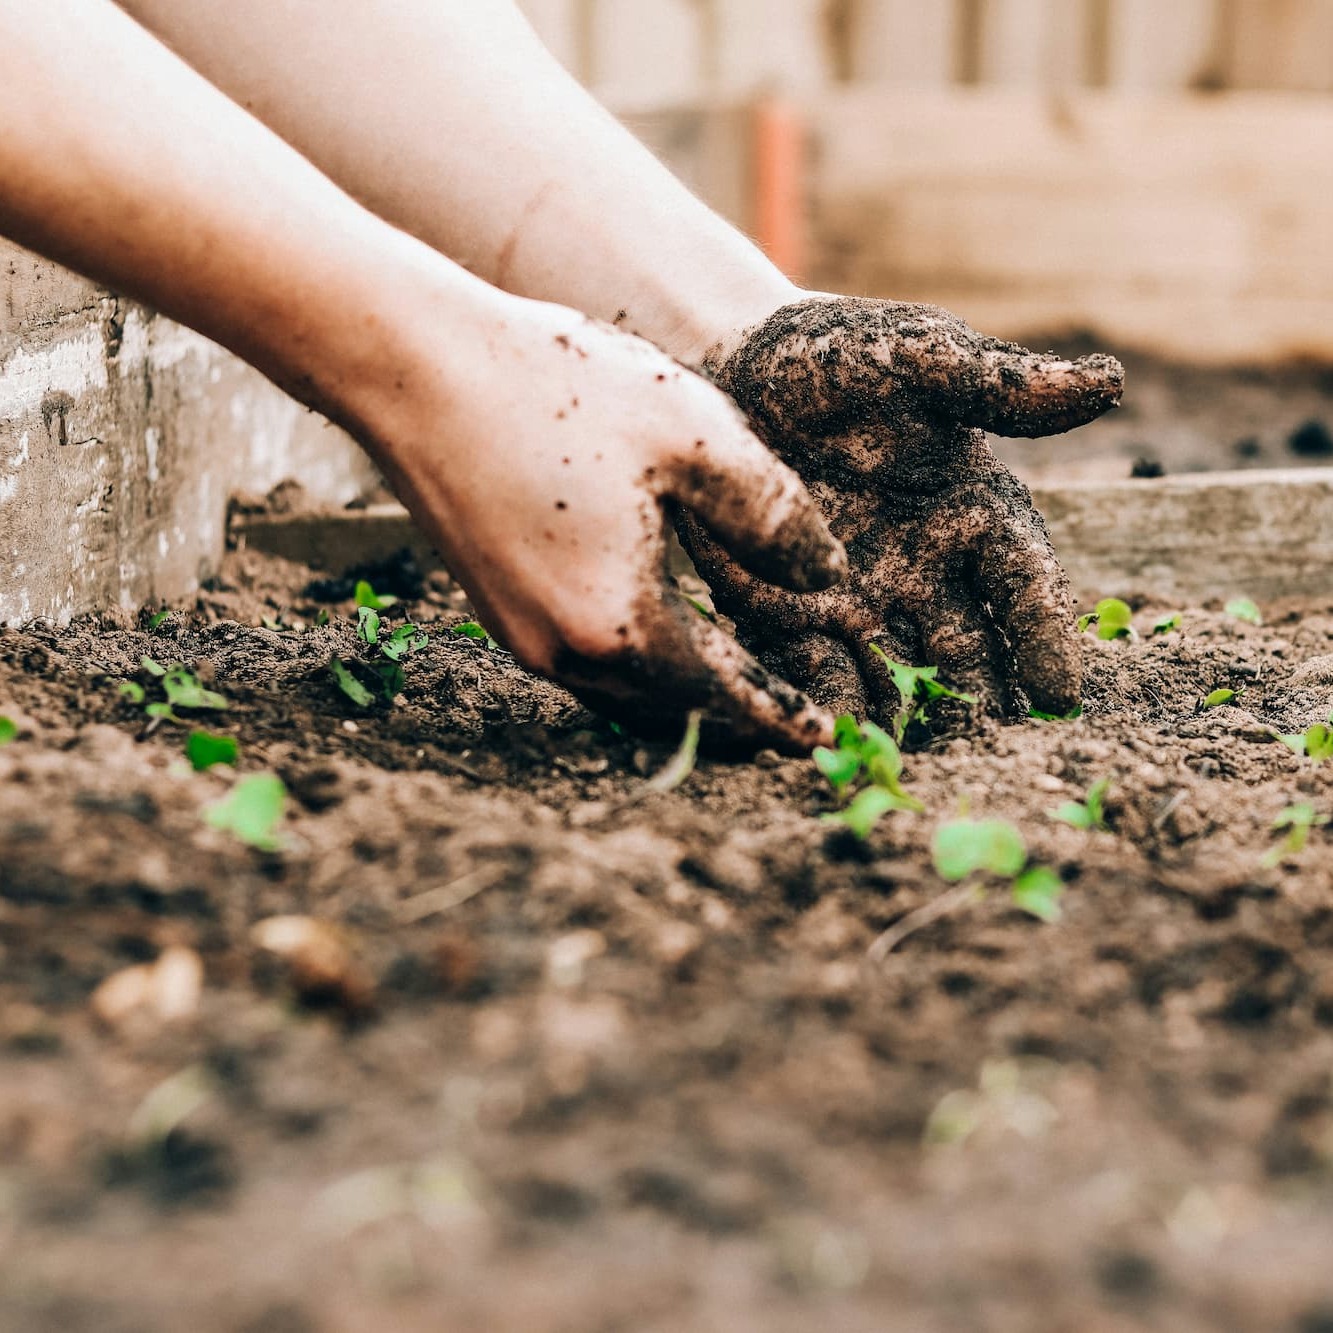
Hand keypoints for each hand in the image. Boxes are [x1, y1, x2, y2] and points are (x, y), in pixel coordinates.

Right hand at [364, 291, 847, 750]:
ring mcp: (522, 636)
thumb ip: (773, 516)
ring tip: (740, 682)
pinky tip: (665, 632)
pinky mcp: (497, 609)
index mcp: (621, 623)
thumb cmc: (558, 389)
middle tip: (792, 719)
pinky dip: (641, 666)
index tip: (826, 738)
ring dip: (687, 697)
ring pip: (627, 695)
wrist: (415, 368)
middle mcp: (565, 652)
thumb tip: (827, 576)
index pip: (724, 697)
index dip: (781, 717)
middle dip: (739, 720)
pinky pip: (588, 664)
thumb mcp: (695, 436)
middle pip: (673, 712)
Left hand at [680, 297, 1123, 722]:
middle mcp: (926, 570)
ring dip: (908, 720)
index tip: (1061, 695)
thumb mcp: (919, 357)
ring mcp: (859, 598)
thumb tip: (1108, 384)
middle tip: (990, 754)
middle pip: (967, 651)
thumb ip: (998, 384)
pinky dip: (827, 705)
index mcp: (974, 513)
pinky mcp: (789, 612)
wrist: (735, 366)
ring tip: (913, 766)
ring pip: (897, 676)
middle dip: (981, 703)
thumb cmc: (839, 355)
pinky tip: (832, 742)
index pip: (1023, 585)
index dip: (1044, 637)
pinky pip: (814, 670)